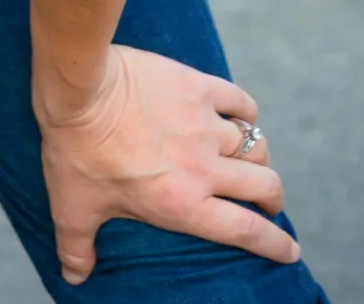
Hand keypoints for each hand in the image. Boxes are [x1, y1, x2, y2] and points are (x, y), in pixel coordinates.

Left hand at [38, 45, 296, 286]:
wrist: (81, 88)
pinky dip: (246, 111)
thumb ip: (77, 246)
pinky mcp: (199, 87)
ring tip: (250, 159)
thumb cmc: (76, 151)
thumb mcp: (73, 207)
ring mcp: (205, 125)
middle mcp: (203, 169)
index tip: (290, 250)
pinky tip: (239, 114)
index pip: (245, 231)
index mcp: (182, 205)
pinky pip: (241, 102)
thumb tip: (74, 277)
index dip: (275, 244)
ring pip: (255, 146)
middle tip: (268, 201)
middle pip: (265, 187)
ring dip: (258, 155)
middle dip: (273, 198)